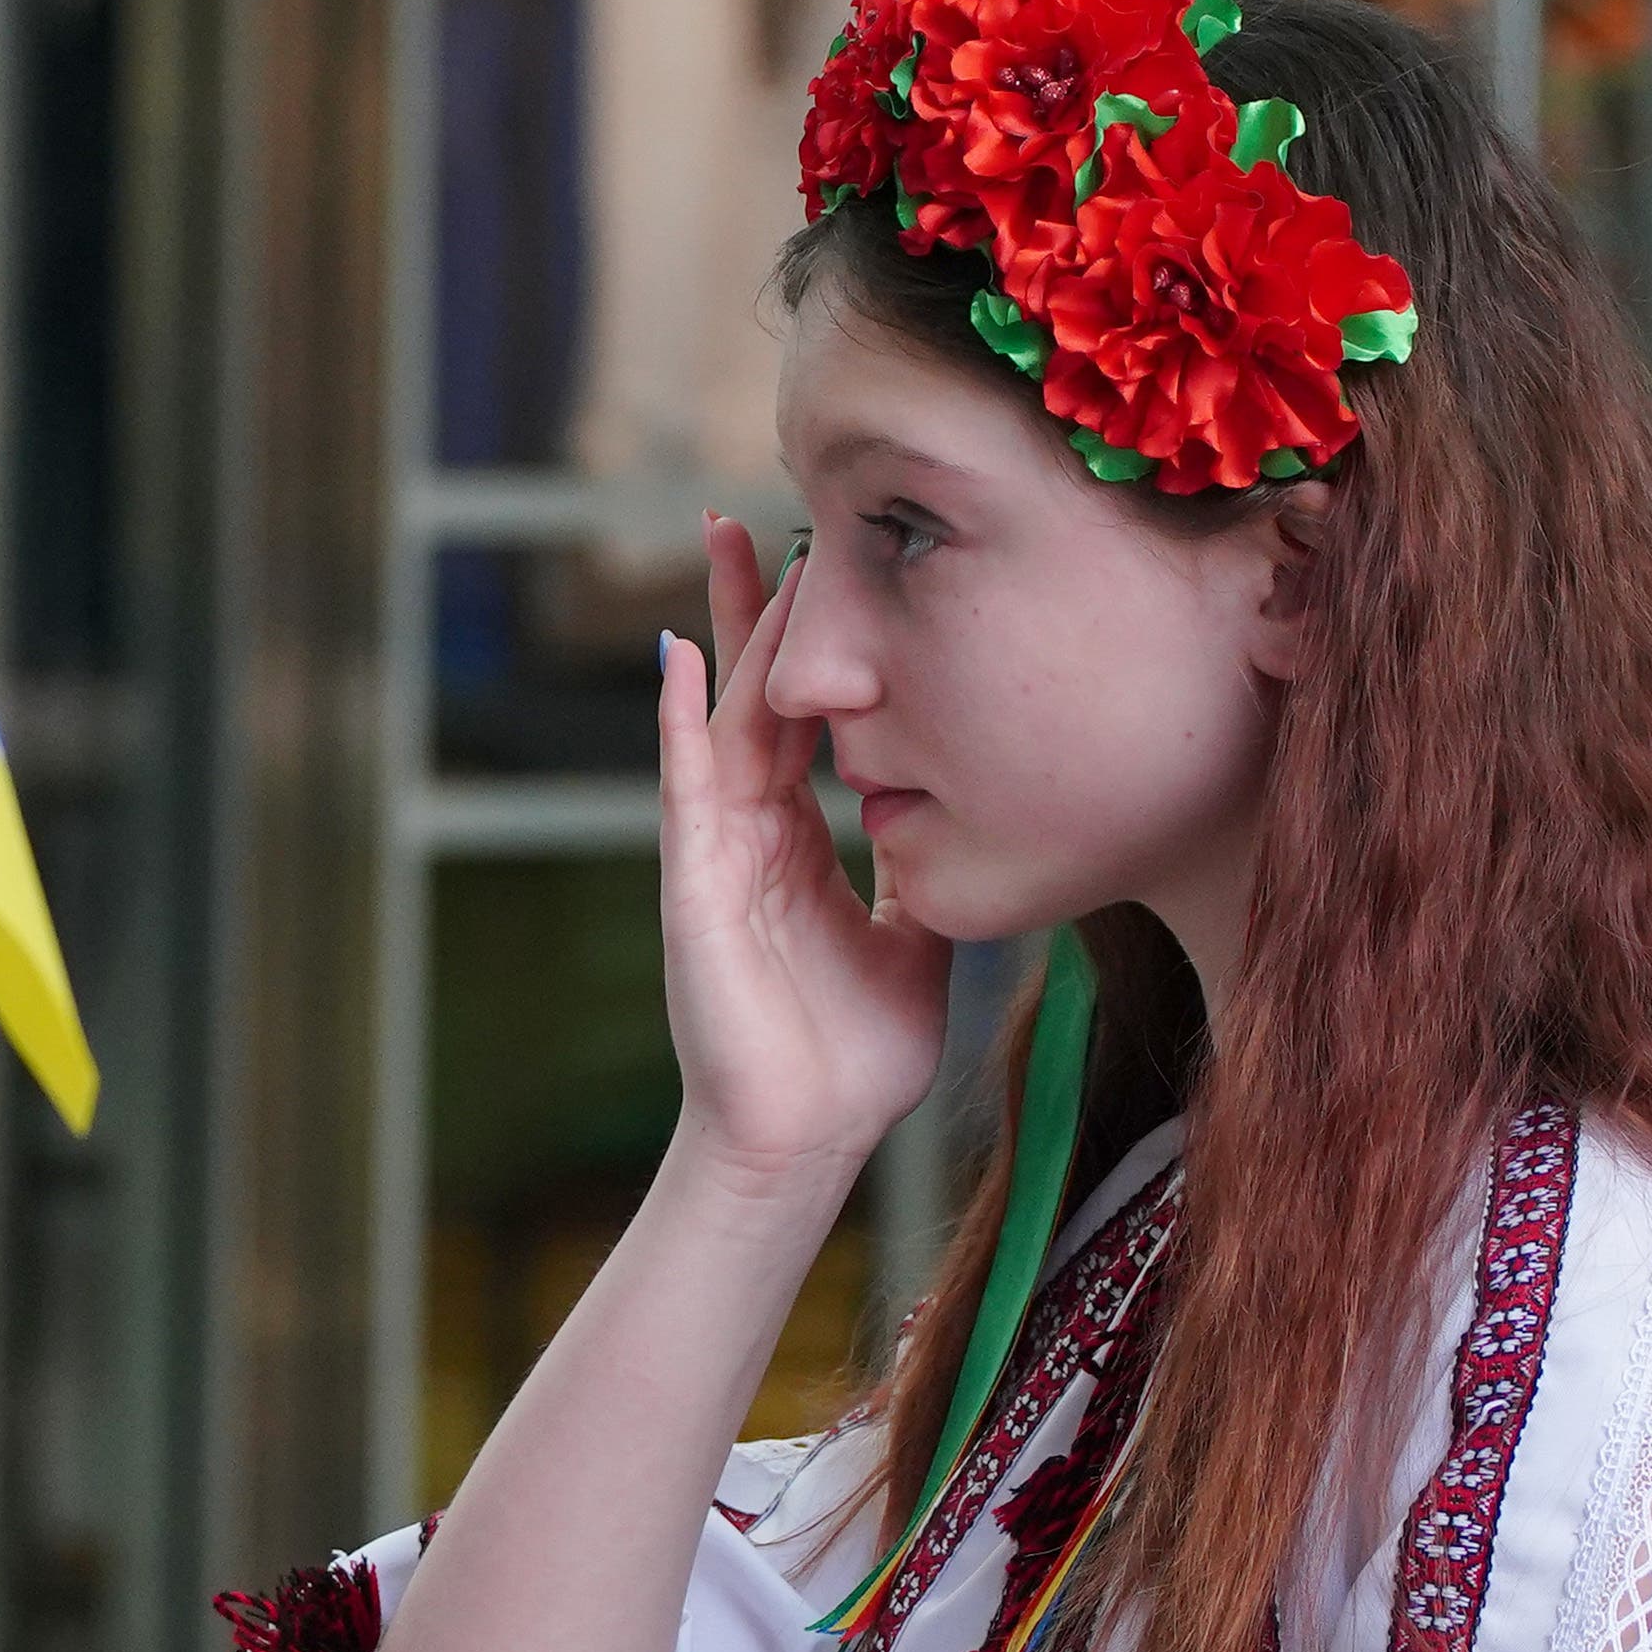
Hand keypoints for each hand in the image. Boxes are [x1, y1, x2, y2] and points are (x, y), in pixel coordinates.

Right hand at [656, 512, 951, 1200]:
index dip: (824, 644)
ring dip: (727, 629)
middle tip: (763, 511)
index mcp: (799, 842)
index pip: (808, 716)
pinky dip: (679, 718)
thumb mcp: (917, 942)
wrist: (804, 1140)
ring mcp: (717, 852)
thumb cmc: (852, 1059)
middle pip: (757, 690)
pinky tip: (679, 653)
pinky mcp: (696, 884)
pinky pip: (687, 783)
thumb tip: (973, 828)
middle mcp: (752, 831)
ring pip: (725, 713)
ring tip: (730, 541)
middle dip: (761, 605)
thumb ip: (924, 879)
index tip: (845, 563)